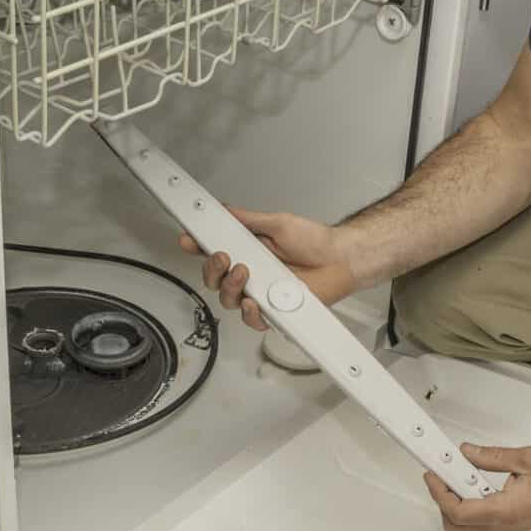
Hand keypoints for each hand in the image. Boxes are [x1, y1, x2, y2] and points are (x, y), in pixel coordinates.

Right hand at [180, 208, 360, 331]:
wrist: (340, 259)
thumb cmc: (315, 241)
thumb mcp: (278, 223)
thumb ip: (249, 220)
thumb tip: (224, 210)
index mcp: (248, 251)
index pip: (214, 251)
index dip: (198, 247)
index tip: (189, 240)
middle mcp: (251, 273)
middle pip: (215, 279)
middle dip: (212, 269)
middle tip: (223, 257)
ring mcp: (261, 293)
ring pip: (229, 300)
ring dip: (230, 288)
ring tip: (244, 273)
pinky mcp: (274, 310)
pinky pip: (253, 320)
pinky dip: (250, 313)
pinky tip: (252, 302)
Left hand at [422, 443, 530, 530]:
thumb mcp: (525, 458)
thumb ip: (491, 456)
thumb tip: (468, 453)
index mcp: (505, 511)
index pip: (458, 510)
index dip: (439, 492)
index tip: (433, 474)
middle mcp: (504, 525)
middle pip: (456, 523)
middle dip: (442, 499)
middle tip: (442, 473)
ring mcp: (507, 526)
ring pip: (468, 523)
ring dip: (457, 499)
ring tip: (460, 471)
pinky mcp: (512, 522)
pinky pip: (482, 518)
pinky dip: (472, 500)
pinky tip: (476, 480)